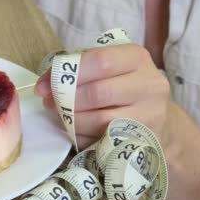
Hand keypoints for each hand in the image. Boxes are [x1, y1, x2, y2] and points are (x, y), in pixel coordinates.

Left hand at [35, 44, 170, 148]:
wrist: (157, 118)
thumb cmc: (122, 87)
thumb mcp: (105, 69)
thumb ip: (74, 70)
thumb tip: (42, 86)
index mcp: (137, 58)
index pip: (101, 61)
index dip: (68, 73)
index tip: (45, 85)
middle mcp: (149, 85)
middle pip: (98, 93)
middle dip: (66, 100)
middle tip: (50, 103)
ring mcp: (150, 115)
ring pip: (99, 120)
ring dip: (72, 120)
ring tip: (62, 117)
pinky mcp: (144, 140)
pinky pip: (103, 141)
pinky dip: (84, 136)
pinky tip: (78, 131)